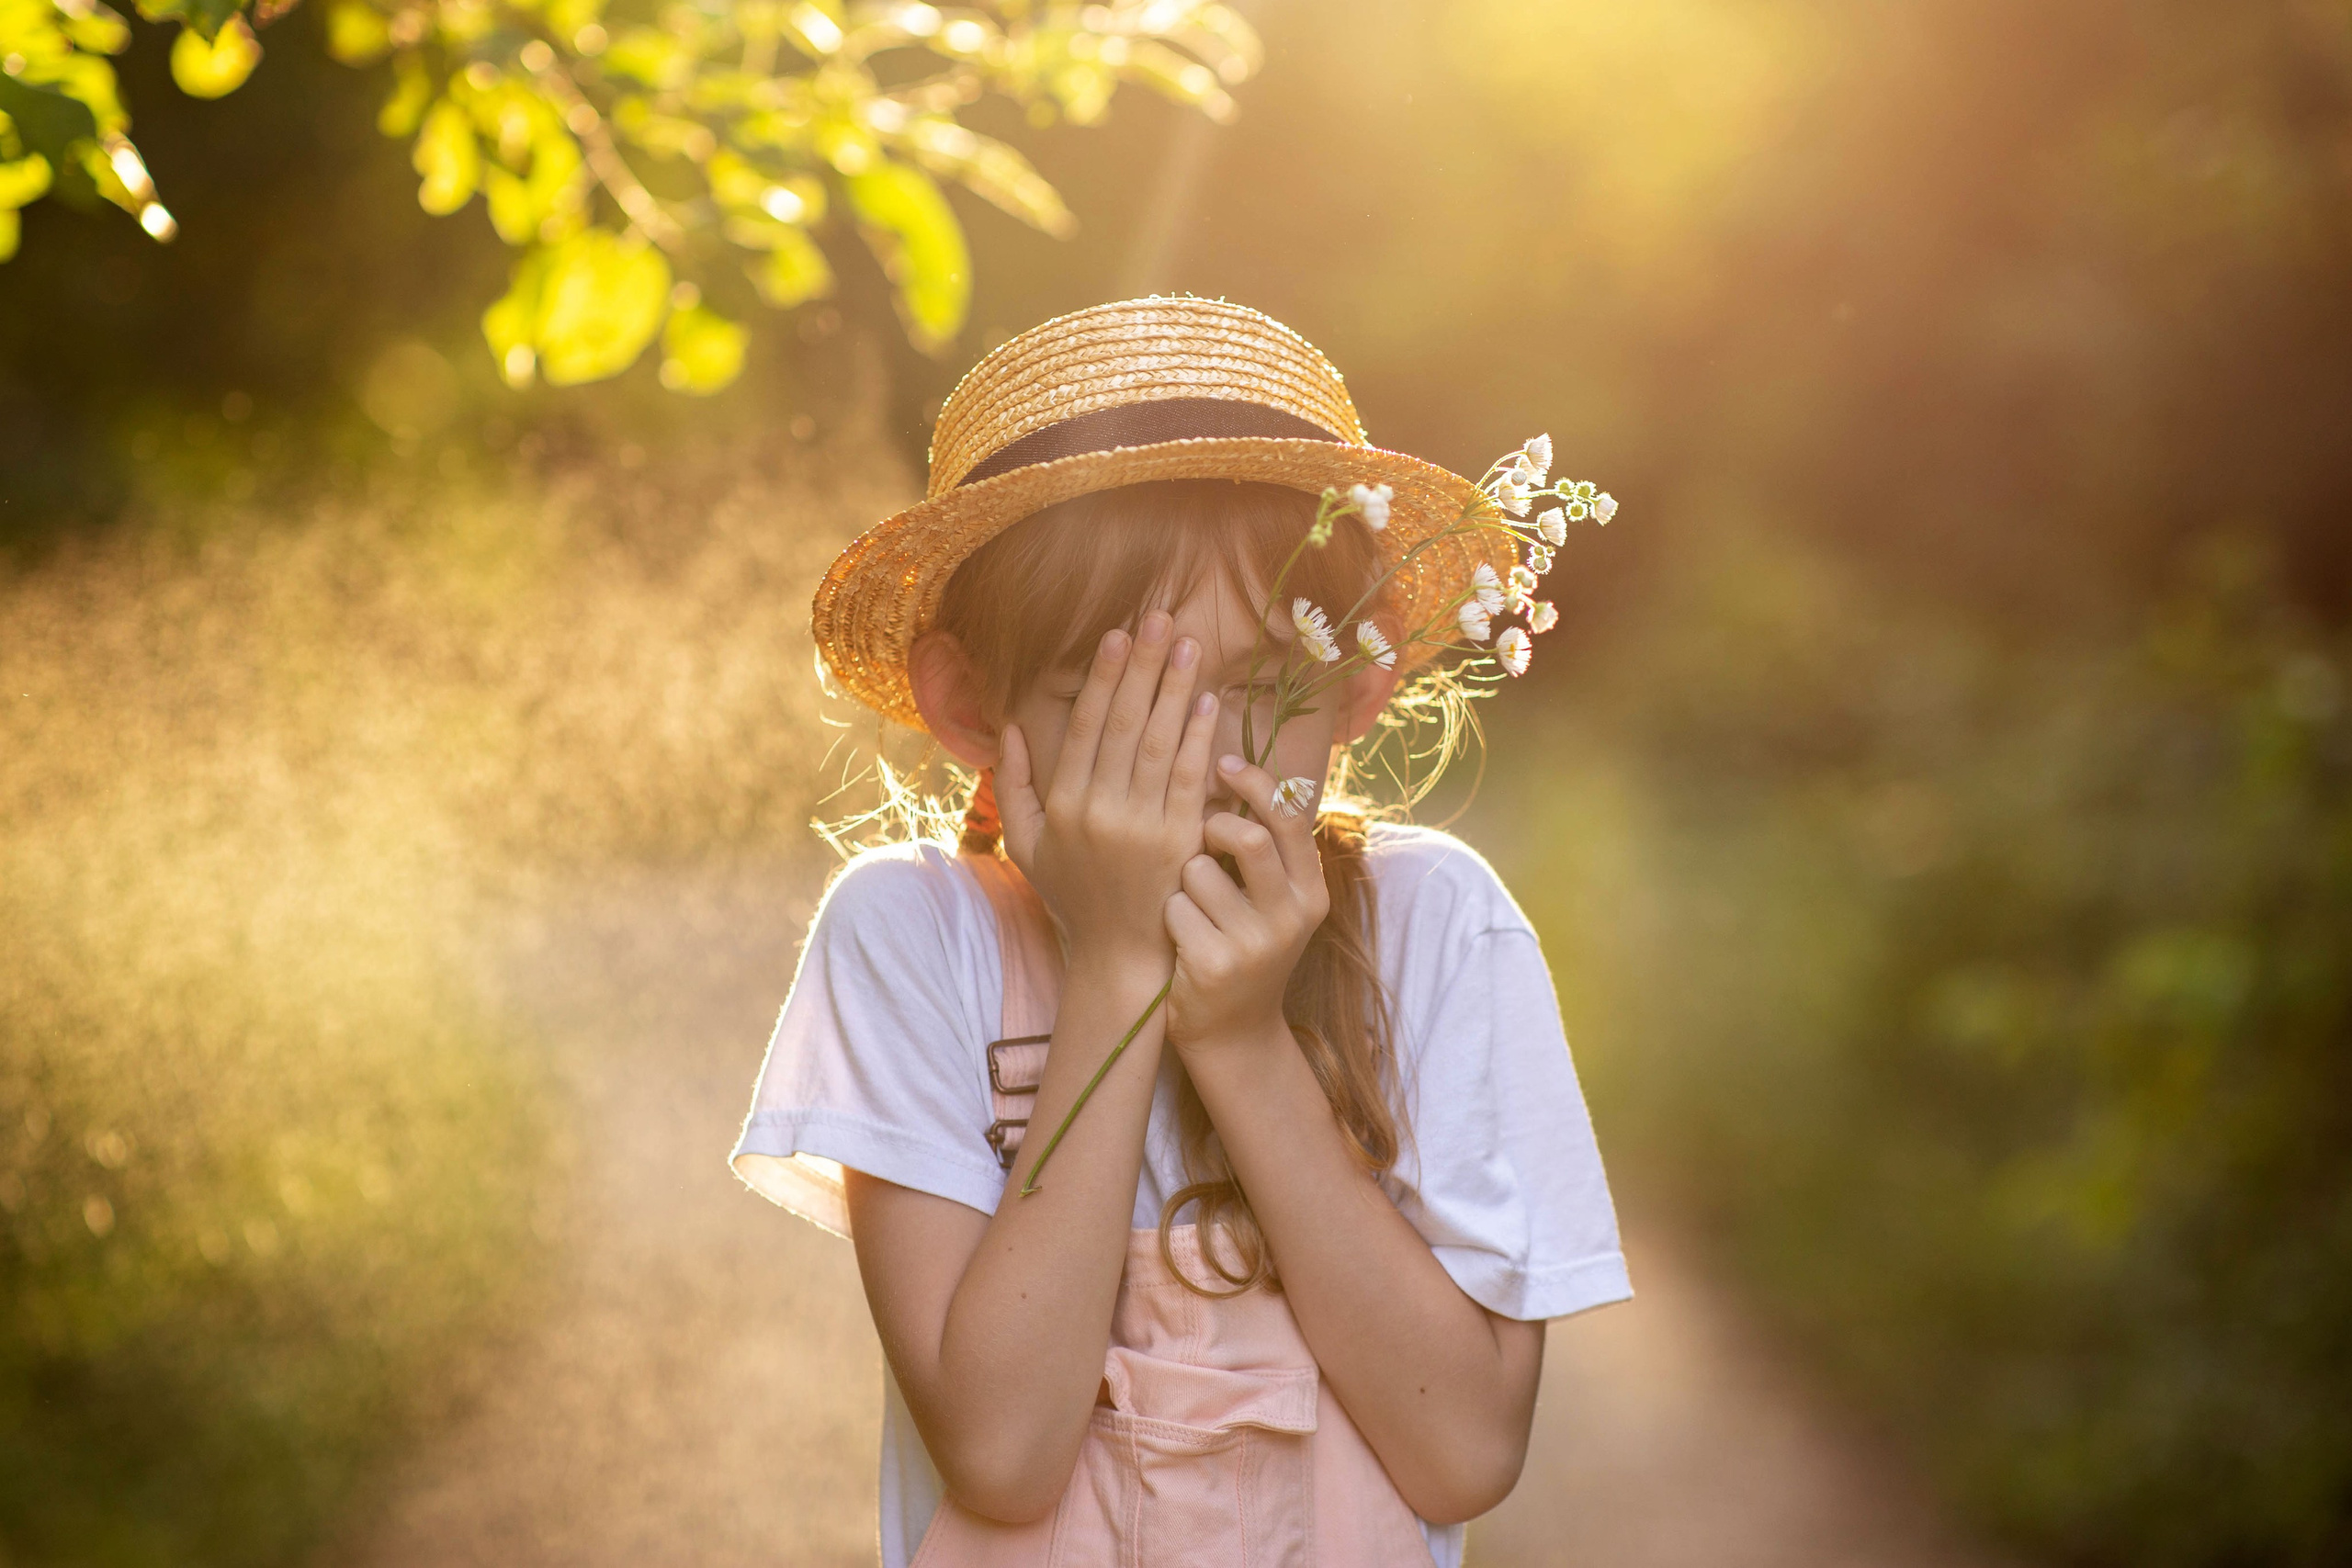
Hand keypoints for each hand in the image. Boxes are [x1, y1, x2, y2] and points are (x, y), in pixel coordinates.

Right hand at [996, 613, 1220, 969]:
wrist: (1119, 955)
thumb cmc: (1073, 895)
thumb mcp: (1027, 843)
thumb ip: (1014, 784)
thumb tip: (1011, 726)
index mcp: (1062, 804)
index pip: (1086, 726)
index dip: (1103, 677)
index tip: (1117, 635)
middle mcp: (1099, 810)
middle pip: (1125, 723)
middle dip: (1143, 666)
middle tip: (1158, 619)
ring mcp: (1142, 826)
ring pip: (1160, 742)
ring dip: (1175, 689)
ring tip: (1187, 645)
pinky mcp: (1179, 841)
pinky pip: (1192, 779)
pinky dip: (1200, 737)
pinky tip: (1208, 701)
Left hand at [1161, 755, 1330, 1054]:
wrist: (1234, 1034)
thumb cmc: (1245, 947)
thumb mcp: (1274, 903)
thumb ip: (1267, 848)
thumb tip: (1233, 766)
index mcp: (1311, 893)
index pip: (1290, 817)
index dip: (1255, 781)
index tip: (1223, 762)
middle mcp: (1291, 917)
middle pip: (1247, 838)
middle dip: (1211, 827)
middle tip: (1200, 836)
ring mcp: (1254, 944)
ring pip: (1198, 870)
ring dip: (1183, 879)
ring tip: (1191, 905)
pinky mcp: (1214, 965)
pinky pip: (1173, 907)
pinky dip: (1168, 914)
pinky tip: (1179, 939)